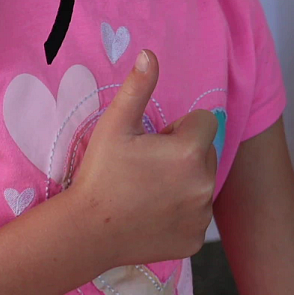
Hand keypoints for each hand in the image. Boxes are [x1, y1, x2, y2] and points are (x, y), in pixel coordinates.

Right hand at [65, 50, 219, 267]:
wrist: (86, 231)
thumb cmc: (99, 174)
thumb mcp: (115, 125)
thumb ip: (138, 87)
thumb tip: (150, 54)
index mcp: (190, 152)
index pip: (206, 122)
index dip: (179, 128)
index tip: (154, 143)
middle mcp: (204, 185)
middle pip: (206, 152)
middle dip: (185, 153)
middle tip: (148, 167)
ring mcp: (201, 216)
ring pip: (202, 184)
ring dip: (185, 181)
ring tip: (148, 190)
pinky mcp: (195, 240)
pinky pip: (196, 214)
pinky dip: (181, 212)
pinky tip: (152, 214)